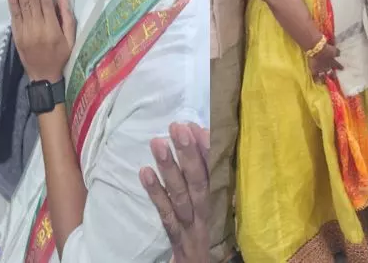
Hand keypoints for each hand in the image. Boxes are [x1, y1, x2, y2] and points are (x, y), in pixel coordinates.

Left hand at [9, 0, 75, 83]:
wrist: (44, 77)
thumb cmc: (61, 57)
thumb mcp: (71, 39)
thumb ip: (67, 16)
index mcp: (51, 28)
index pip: (44, 0)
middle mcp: (36, 27)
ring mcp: (24, 31)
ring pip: (21, 3)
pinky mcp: (16, 34)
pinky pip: (14, 15)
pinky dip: (12, 0)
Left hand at [140, 123, 209, 262]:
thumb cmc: (213, 231)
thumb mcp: (219, 204)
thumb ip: (214, 176)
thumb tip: (203, 135)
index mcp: (222, 201)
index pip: (218, 173)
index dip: (208, 150)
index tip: (196, 127)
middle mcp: (209, 212)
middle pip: (200, 181)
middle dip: (189, 154)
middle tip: (178, 127)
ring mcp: (193, 226)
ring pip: (182, 196)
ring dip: (170, 169)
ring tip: (158, 143)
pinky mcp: (178, 239)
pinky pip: (166, 216)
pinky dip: (156, 194)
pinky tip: (145, 173)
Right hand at [307, 41, 341, 80]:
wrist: (317, 50)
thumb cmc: (326, 48)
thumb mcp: (334, 49)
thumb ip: (337, 52)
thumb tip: (339, 54)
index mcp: (333, 62)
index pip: (337, 65)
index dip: (340, 67)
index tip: (342, 69)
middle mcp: (327, 67)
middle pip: (331, 72)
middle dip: (333, 75)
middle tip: (333, 77)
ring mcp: (320, 69)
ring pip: (323, 76)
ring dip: (324, 78)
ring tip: (324, 81)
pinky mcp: (314, 70)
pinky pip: (315, 77)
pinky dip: (316, 79)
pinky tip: (317, 82)